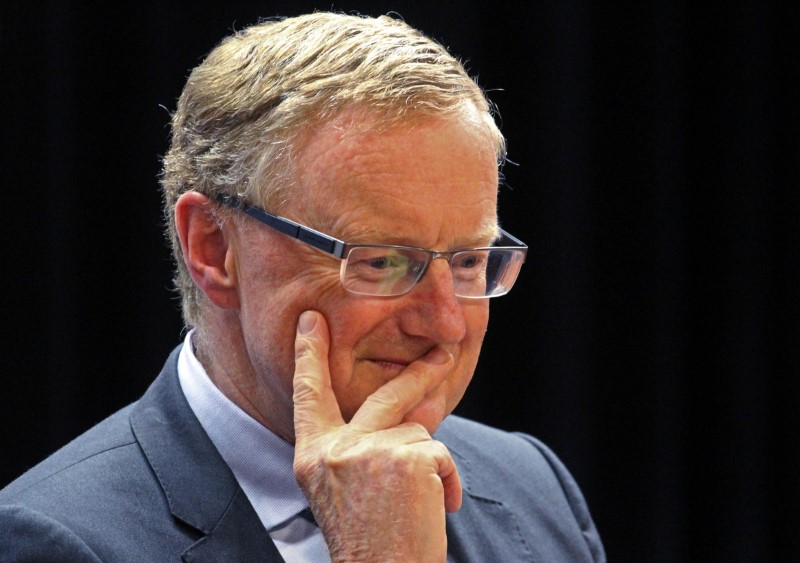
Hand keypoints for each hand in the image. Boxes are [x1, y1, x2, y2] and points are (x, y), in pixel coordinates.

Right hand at [292, 310, 461, 561]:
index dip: (308, 355)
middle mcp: (337, 449)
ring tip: (423, 501)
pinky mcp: (407, 458)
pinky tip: (437, 507)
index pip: (309, 395)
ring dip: (431, 464)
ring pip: (418, 431)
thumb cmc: (367, 539)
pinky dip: (447, 481)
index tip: (311, 322)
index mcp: (314, 456)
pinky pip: (441, 453)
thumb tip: (418, 407)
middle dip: (420, 374)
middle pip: (385, 395)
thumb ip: (366, 445)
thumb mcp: (346, 489)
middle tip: (443, 356)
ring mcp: (371, 450)